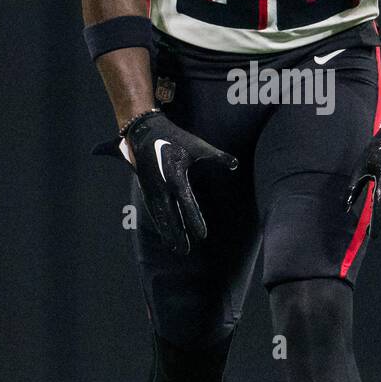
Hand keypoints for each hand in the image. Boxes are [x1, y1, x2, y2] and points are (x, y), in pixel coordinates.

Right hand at [94, 111, 236, 253]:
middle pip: (171, 215)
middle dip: (178, 233)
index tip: (202, 235)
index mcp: (175, 176)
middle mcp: (162, 185)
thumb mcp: (198, 146)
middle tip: (186, 251)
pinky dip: (159, 223)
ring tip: (175, 248)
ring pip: (160, 215)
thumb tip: (235, 164)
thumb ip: (217, 156)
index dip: (194, 219)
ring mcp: (152, 188)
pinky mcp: (146, 188)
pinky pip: (153, 209)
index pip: (187, 203)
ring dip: (167, 232)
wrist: (145, 130)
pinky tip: (165, 235)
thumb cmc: (175, 138)